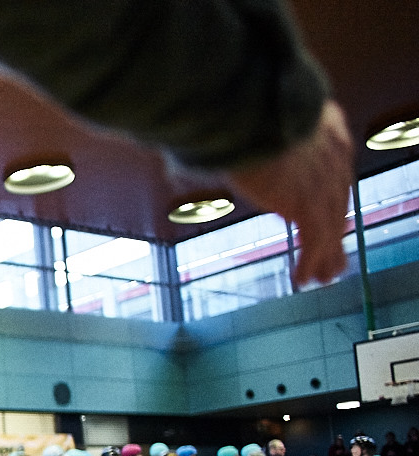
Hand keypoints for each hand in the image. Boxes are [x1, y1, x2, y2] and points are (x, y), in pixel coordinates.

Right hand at [228, 99, 353, 286]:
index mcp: (323, 128)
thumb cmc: (237, 107)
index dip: (331, 194)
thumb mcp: (244, 122)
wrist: (249, 109)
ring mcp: (323, 182)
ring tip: (322, 277)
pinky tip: (301, 280)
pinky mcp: (308, 204)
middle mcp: (332, 156)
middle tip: (333, 254)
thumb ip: (231, 140)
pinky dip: (309, 262)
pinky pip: (315, 241)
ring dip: (327, 255)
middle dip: (334, 230)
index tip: (329, 211)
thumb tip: (184, 152)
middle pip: (338, 200)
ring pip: (332, 225)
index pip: (334, 167)